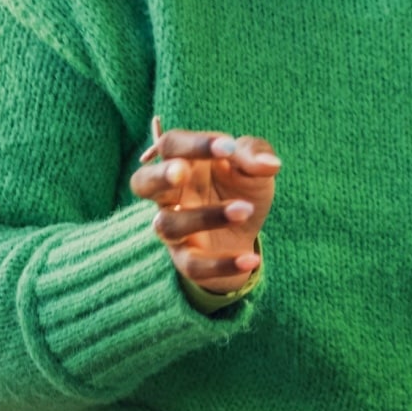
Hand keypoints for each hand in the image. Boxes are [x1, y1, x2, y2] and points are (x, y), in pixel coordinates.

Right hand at [133, 120, 278, 294]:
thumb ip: (256, 156)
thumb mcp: (253, 166)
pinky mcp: (185, 259)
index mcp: (182, 161)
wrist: (246, 231)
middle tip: (183, 171)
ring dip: (205, 216)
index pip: (172, 144)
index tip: (228, 147)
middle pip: (141, 182)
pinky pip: (192, 266)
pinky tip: (252, 259)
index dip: (195, 144)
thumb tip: (270, 164)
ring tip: (244, 210)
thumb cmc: (240, 187)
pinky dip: (222, 265)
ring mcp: (173, 227)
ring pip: (167, 225)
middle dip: (159, 176)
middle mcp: (169, 194)